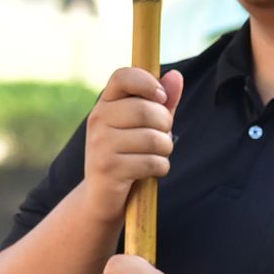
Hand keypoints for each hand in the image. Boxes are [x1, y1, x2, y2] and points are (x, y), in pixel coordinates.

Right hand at [77, 67, 185, 225]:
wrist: (100, 196)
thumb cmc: (127, 155)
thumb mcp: (143, 125)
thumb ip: (160, 102)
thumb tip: (176, 76)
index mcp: (105, 104)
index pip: (123, 76)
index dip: (147, 82)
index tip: (161, 98)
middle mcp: (97, 120)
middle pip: (146, 110)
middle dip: (165, 125)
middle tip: (162, 136)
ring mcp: (100, 145)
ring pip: (153, 138)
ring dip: (165, 149)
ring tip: (156, 155)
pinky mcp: (108, 168)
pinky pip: (151, 162)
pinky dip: (160, 168)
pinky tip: (151, 171)